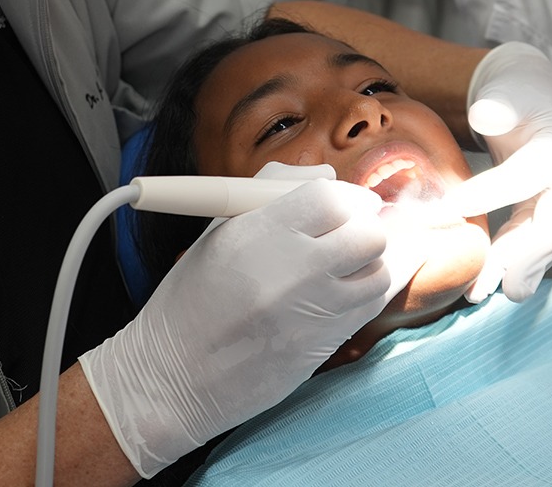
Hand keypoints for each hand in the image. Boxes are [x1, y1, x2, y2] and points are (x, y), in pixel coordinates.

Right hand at [80, 165, 416, 476]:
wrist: (171, 376)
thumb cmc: (190, 299)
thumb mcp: (216, 231)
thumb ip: (273, 192)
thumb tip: (331, 175)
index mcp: (257, 232)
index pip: (332, 197)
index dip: (350, 197)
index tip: (350, 202)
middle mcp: (290, 271)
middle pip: (368, 234)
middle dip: (371, 226)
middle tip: (361, 227)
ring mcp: (311, 313)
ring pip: (380, 273)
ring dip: (377, 260)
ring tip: (358, 258)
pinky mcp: (321, 348)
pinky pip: (370, 309)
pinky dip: (372, 290)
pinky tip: (359, 283)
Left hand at [442, 42, 551, 302]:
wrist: (541, 95)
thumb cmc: (517, 92)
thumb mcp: (506, 90)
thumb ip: (497, 105)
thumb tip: (485, 115)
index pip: (524, 176)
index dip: (488, 194)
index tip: (448, 210)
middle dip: (520, 257)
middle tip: (487, 284)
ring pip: (547, 241)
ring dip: (517, 269)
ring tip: (481, 292)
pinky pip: (540, 239)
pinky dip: (518, 260)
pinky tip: (496, 282)